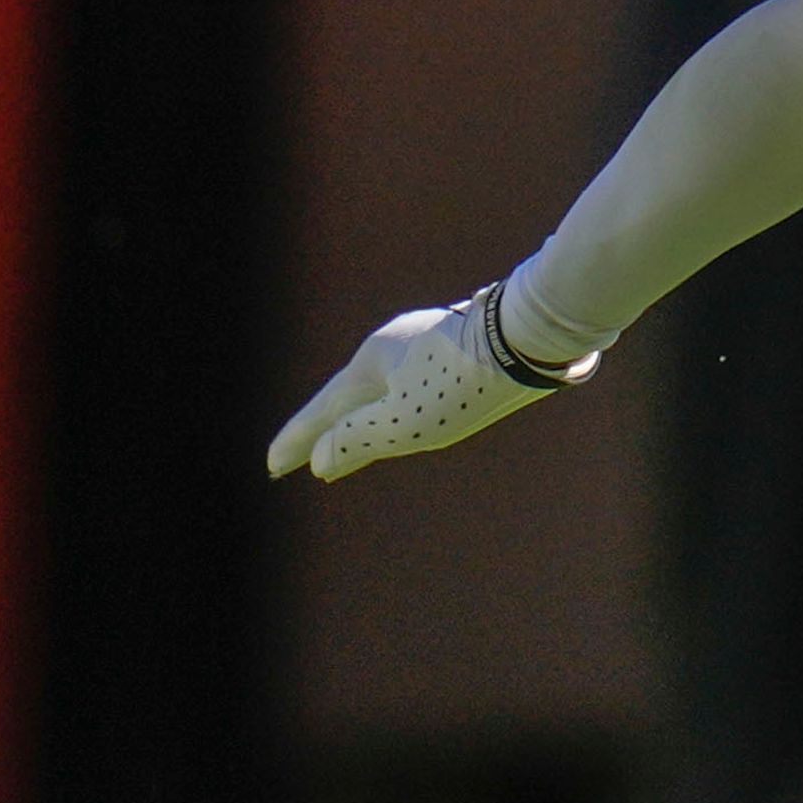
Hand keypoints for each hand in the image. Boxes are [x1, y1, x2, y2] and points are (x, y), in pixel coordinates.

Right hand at [265, 284, 598, 482]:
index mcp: (372, 361)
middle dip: (325, 427)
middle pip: (348, 396)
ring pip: (382, 386)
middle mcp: (394, 344)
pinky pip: (410, 381)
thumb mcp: (402, 422)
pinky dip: (394, 402)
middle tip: (298, 457)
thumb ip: (357, 440)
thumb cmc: (463, 382)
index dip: (297, 442)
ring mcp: (426, 340)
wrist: (529, 335)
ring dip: (361, 414)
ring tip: (349, 438)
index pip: (324, 412)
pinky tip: (409, 405)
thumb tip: (319, 460)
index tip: (272, 466)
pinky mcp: (458, 345)